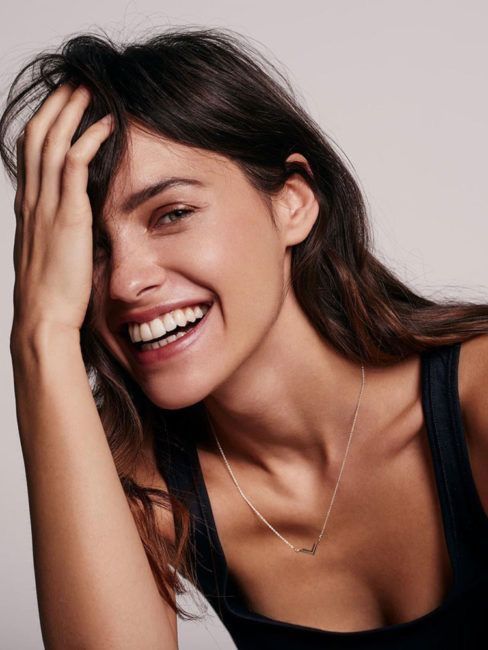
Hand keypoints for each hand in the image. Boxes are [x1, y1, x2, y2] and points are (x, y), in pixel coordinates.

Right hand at [11, 83, 113, 343]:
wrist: (44, 318)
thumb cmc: (53, 293)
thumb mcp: (51, 253)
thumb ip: (60, 229)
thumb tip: (77, 219)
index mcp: (29, 207)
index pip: (31, 151)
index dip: (45, 122)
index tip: (62, 103)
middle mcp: (33, 200)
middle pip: (37, 136)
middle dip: (55, 104)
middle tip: (74, 82)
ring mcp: (47, 206)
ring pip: (52, 142)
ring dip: (71, 111)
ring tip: (89, 89)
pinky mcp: (67, 217)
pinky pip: (75, 166)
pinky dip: (90, 140)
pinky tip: (107, 125)